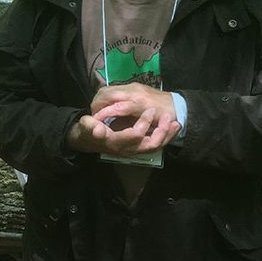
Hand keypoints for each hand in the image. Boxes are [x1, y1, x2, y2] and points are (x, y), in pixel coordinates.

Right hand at [66, 83, 180, 156]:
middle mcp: (126, 149)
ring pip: (154, 146)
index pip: (135, 135)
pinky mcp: (137, 148)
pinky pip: (155, 145)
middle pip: (150, 144)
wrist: (89, 141)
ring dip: (167, 135)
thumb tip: (96, 129)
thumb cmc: (88, 131)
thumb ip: (89, 127)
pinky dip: (165, 137)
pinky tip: (171, 127)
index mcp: (115, 142)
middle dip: (161, 131)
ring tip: (176, 123)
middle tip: (169, 117)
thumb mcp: (85, 127)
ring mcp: (133, 150)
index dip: (143, 124)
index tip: (149, 110)